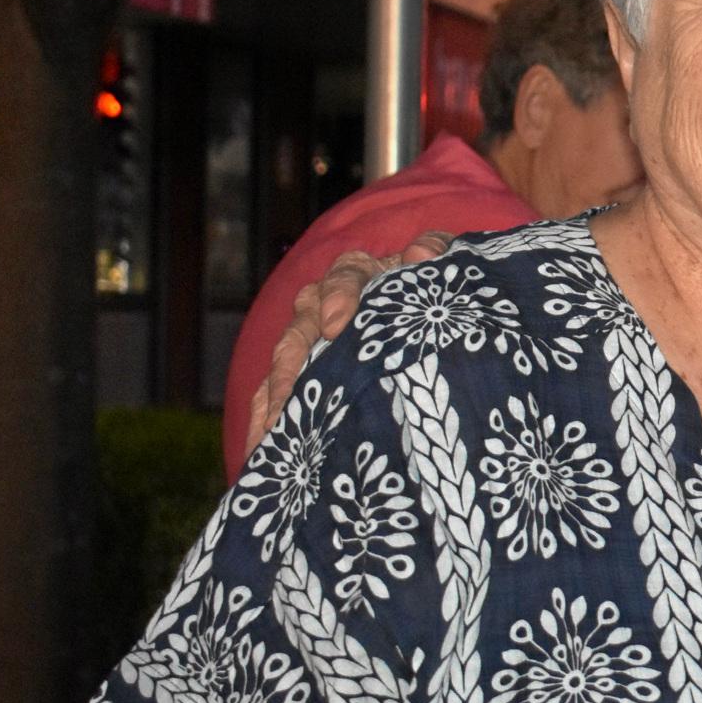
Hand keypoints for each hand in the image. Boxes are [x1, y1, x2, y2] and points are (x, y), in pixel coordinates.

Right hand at [242, 232, 450, 452]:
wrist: (426, 315)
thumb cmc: (429, 285)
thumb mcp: (441, 264)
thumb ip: (436, 251)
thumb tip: (419, 255)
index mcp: (358, 274)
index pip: (344, 277)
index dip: (339, 296)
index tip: (337, 324)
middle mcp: (323, 306)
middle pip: (300, 330)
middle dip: (291, 364)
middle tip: (289, 395)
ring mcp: (310, 342)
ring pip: (283, 368)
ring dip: (274, 399)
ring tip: (270, 432)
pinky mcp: (304, 376)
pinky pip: (278, 397)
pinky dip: (268, 423)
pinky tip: (260, 452)